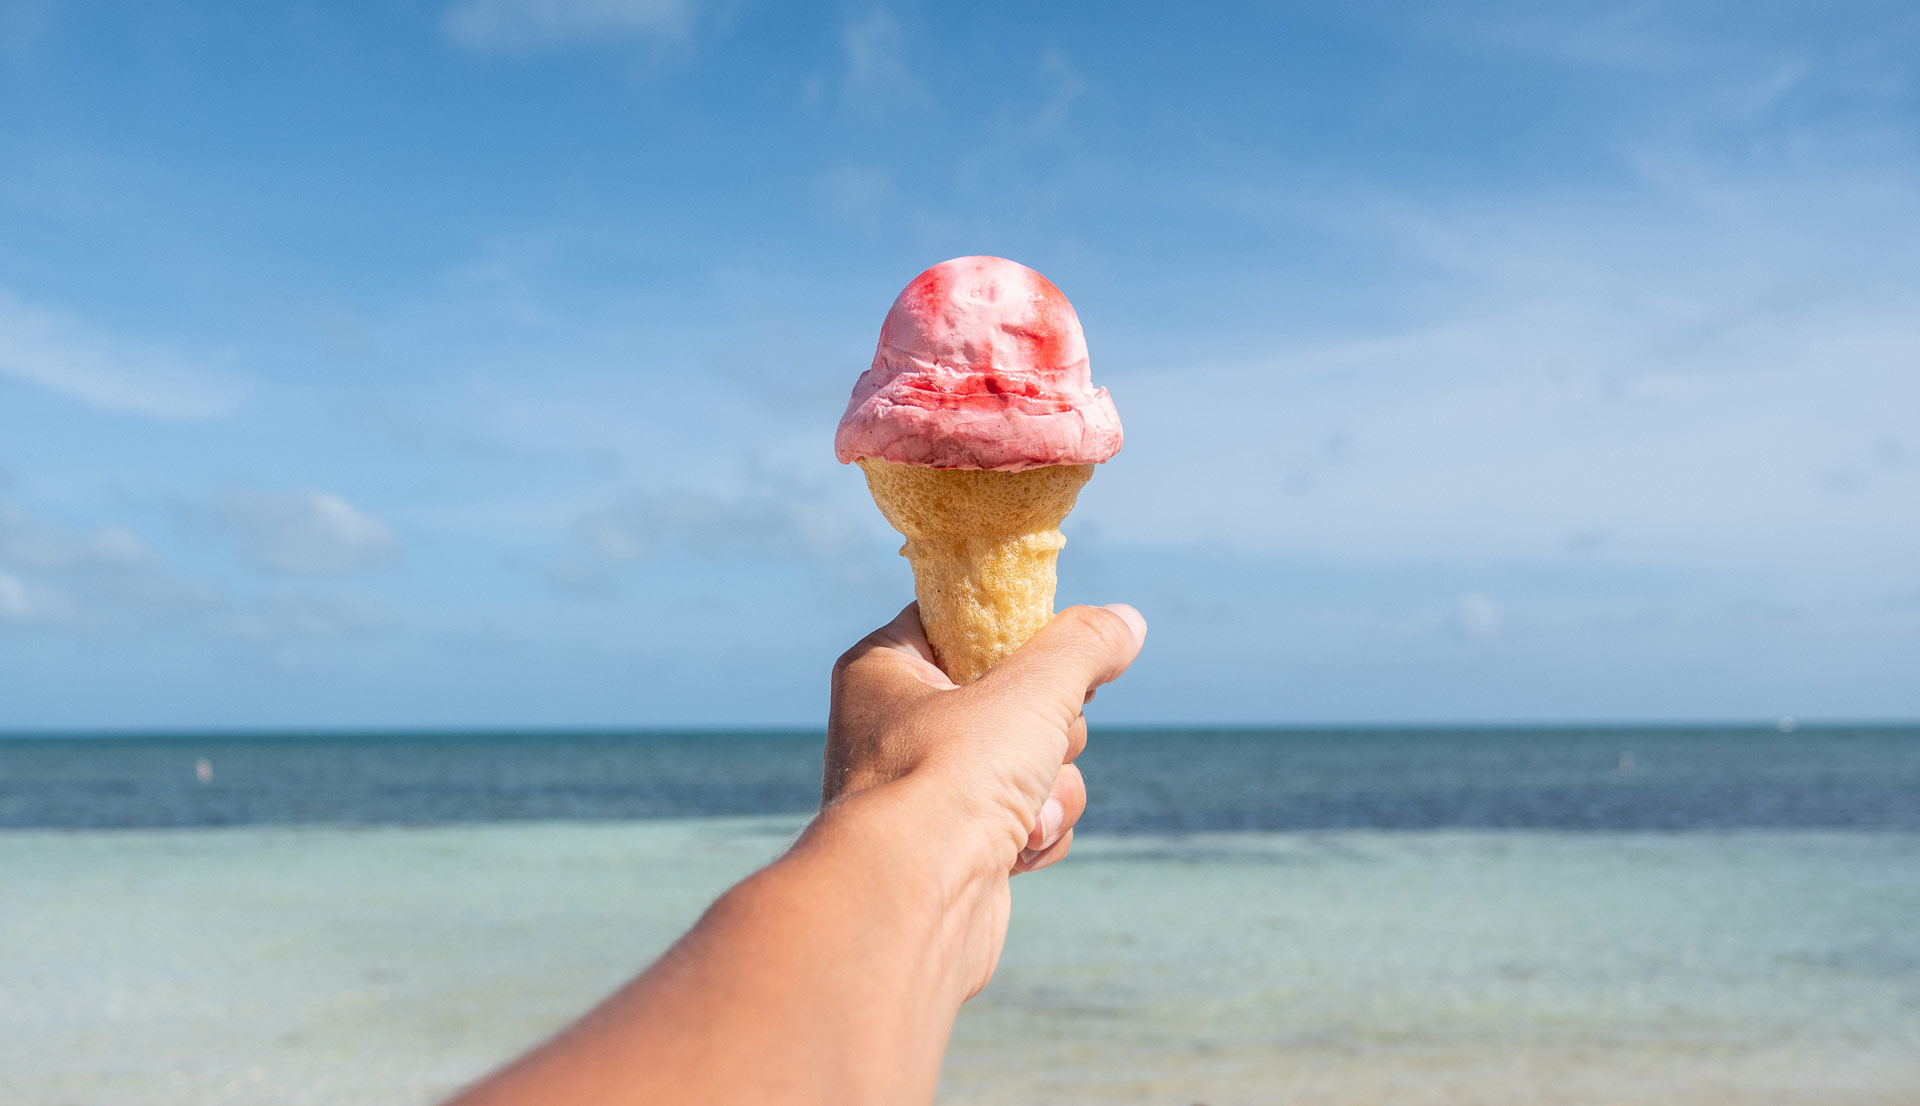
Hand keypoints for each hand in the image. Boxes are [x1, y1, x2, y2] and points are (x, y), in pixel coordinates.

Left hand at [825, 599, 1145, 880]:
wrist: (914, 903)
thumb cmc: (951, 778)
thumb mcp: (1032, 690)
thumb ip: (1083, 647)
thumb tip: (1126, 622)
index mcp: (885, 670)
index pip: (960, 622)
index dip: (1017, 633)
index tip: (1052, 654)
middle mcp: (897, 727)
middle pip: (1013, 696)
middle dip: (1047, 730)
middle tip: (1035, 740)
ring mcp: (927, 792)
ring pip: (1030, 762)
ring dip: (1049, 787)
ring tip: (1027, 809)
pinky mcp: (956, 848)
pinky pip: (1025, 819)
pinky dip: (1036, 833)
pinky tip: (1019, 849)